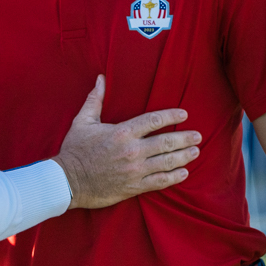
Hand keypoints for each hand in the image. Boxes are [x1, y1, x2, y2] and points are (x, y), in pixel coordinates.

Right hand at [52, 76, 200, 209]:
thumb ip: (95, 100)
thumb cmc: (75, 150)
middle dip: (185, 138)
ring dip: (184, 156)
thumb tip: (101, 78)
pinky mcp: (133, 187)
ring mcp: (134, 170)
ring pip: (166, 162)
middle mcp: (132, 151)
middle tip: (198, 135)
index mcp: (122, 132)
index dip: (171, 116)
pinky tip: (184, 173)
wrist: (67, 181)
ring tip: (196, 151)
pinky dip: (174, 177)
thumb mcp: (83, 121)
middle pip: (166, 142)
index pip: (153, 121)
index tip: (184, 114)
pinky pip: (159, 182)